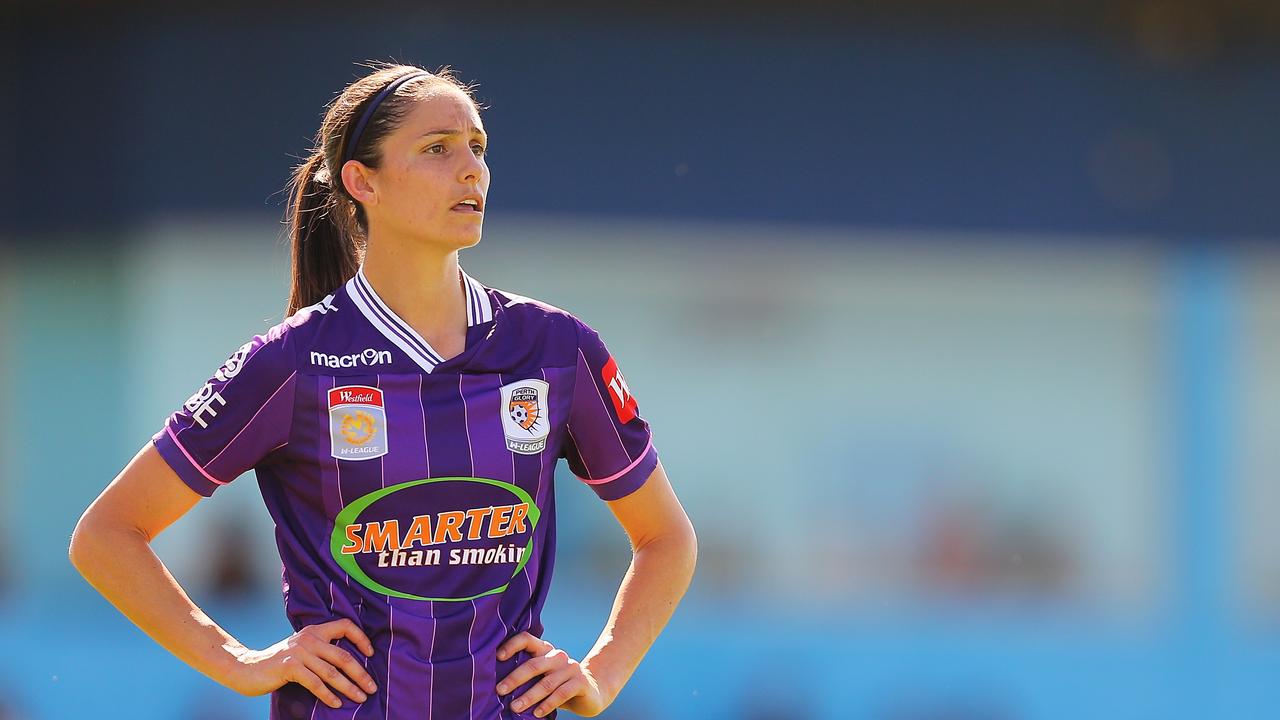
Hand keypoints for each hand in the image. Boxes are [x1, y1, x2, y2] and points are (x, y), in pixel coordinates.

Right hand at [226, 619, 378, 708]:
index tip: (371, 653)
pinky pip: (315, 683)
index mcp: (314, 631)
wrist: (247, 668)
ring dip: (349, 687)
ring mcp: (299, 652)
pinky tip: (337, 704)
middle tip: (372, 688)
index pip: (345, 625)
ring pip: (331, 672)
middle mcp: (309, 638)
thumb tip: (349, 665)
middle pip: (343, 656)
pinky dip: (328, 695)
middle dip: (361, 674)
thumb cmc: (279, 662)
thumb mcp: (302, 649)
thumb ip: (320, 650)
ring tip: (361, 698)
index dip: (361, 638)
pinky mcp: (290, 667)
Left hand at [495, 632, 609, 717]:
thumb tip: (498, 686)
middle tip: (500, 690)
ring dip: (529, 696)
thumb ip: (527, 676)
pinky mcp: (580, 682)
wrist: (592, 691)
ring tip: (515, 707)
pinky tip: (536, 713)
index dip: (512, 645)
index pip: (527, 639)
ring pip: (547, 683)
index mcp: (545, 650)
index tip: (498, 657)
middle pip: (534, 664)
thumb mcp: (543, 676)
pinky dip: (547, 705)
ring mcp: (571, 668)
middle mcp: (558, 656)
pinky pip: (561, 694)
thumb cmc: (558, 684)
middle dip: (515, 678)